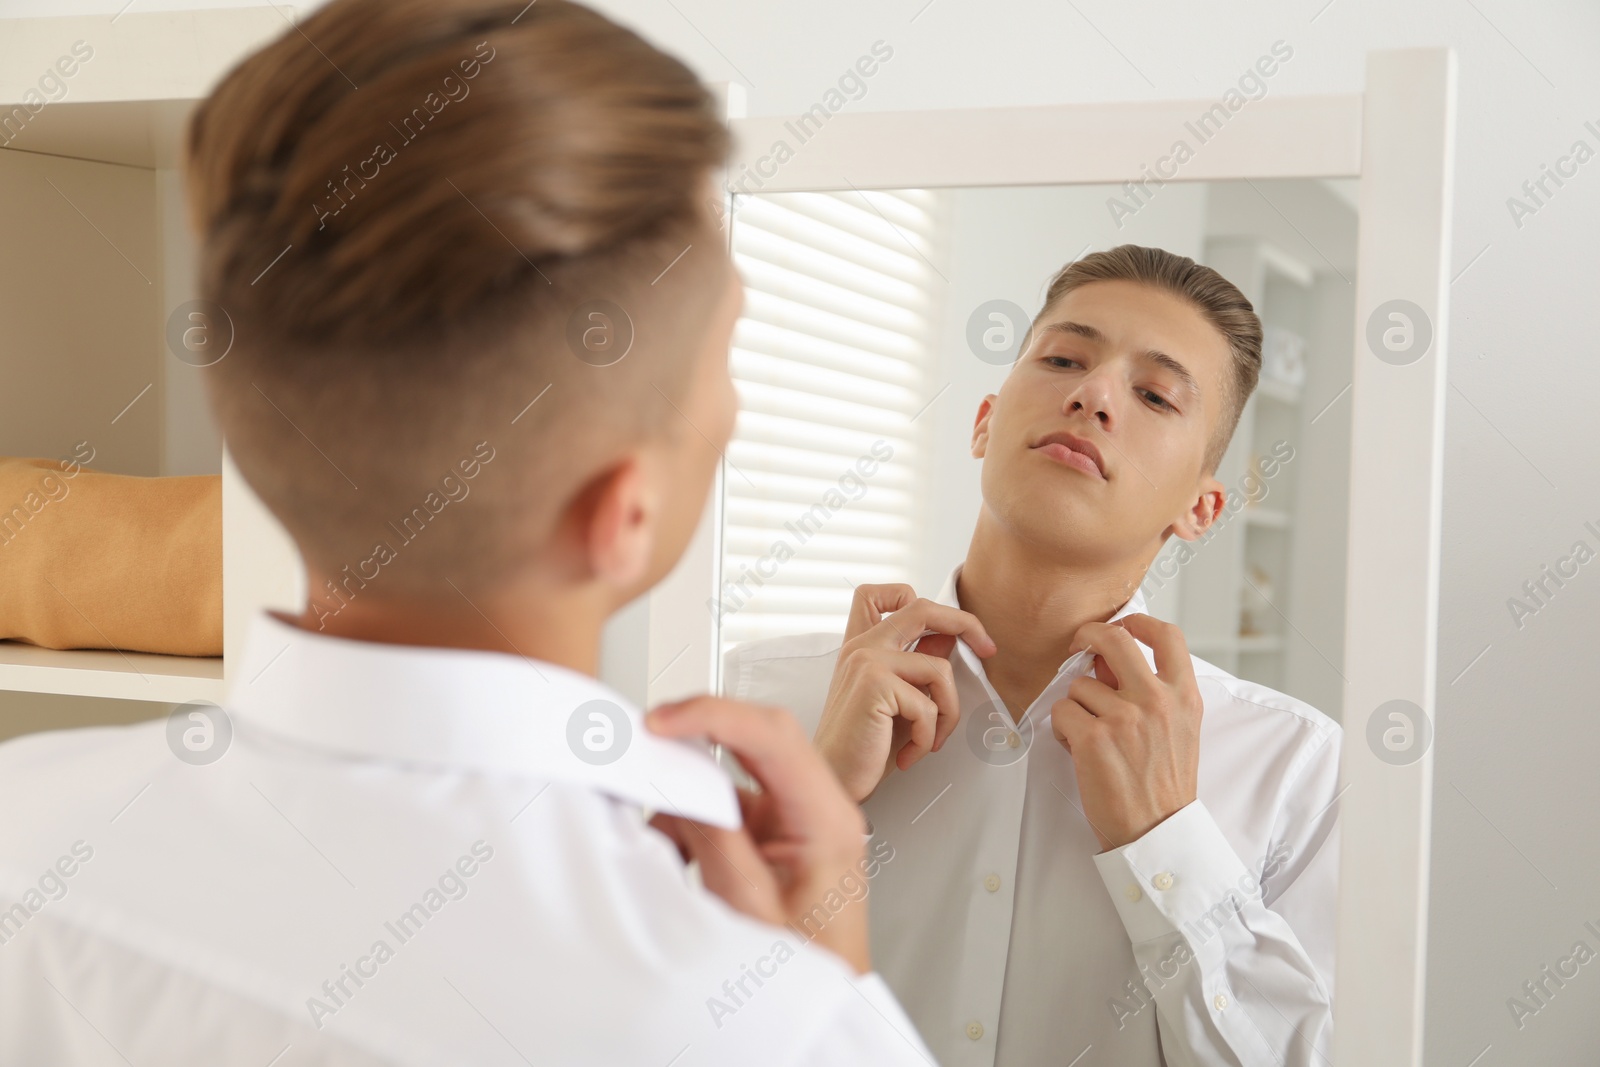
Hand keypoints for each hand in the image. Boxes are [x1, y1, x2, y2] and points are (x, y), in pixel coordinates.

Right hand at [645, 697, 873, 973]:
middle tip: (647, 746)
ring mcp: (798, 819)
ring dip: (691, 799)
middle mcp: (820, 808)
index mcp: (828, 819)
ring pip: (735, 775)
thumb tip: (679, 789)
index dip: (714, 715)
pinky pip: (728, 807)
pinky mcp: (777, 834)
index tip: (663, 722)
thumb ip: (714, 839)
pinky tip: (682, 857)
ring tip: (668, 841)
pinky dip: (695, 825)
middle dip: (697, 741)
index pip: (773, 737)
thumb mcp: (749, 907)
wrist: (822, 1005)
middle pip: (757, 739)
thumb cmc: (807, 969)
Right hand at [813, 584, 995, 802]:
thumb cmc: (862, 746)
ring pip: (940, 670)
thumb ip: (917, 665)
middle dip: (966, 624)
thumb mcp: (898, 701)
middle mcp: (862, 647)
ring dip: (947, 713)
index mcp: (861, 646)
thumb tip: (950, 639)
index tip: (949, 625)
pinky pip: (928, 705)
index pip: (878, 594)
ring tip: (928, 739)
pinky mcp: (874, 684)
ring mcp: (867, 661)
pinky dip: (927, 736)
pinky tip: (910, 753)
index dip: (914, 596)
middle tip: (987, 648)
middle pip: (922, 608)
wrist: (834, 780)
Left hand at [1049, 614, 1201, 851]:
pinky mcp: (1093, 737)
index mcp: (1184, 696)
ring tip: (1090, 736)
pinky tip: (1078, 750)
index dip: (1138, 621)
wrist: (1157, 831)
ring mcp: (1124, 717)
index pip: (1168, 635)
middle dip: (1087, 635)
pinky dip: (1061, 729)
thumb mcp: (1179, 730)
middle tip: (1078, 647)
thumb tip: (1111, 666)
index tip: (1122, 625)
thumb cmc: (1163, 785)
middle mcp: (1156, 700)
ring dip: (1075, 706)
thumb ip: (1153, 693)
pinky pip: (1061, 712)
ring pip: (1078, 685)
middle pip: (1113, 639)